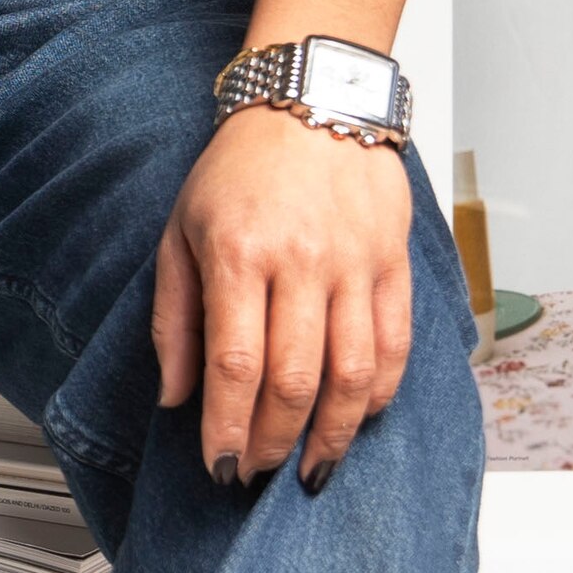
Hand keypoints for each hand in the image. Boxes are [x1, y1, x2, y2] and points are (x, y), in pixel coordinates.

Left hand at [157, 110, 414, 491]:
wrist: (313, 99)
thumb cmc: (239, 168)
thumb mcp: (181, 231)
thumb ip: (176, 319)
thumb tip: (178, 398)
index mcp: (240, 254)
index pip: (236, 365)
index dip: (227, 428)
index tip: (218, 467)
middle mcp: (303, 261)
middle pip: (295, 380)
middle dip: (272, 442)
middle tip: (254, 473)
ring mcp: (355, 263)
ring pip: (354, 374)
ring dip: (331, 436)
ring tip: (310, 469)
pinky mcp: (393, 262)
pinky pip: (396, 345)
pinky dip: (378, 394)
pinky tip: (356, 419)